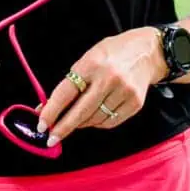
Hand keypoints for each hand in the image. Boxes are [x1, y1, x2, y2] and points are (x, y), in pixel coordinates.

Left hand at [37, 27, 165, 146]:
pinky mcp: (135, 103)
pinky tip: (94, 116)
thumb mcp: (88, 58)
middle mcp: (109, 78)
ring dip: (81, 124)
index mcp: (92, 64)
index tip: (41, 125)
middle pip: (81, 112)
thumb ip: (70, 83)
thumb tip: (47, 107)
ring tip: (75, 120)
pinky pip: (110, 121)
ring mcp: (124, 91)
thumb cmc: (112, 54)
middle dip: (63, 128)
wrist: (148, 52)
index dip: (52, 111)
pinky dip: (98, 123)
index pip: (66, 92)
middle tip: (51, 138)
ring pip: (95, 119)